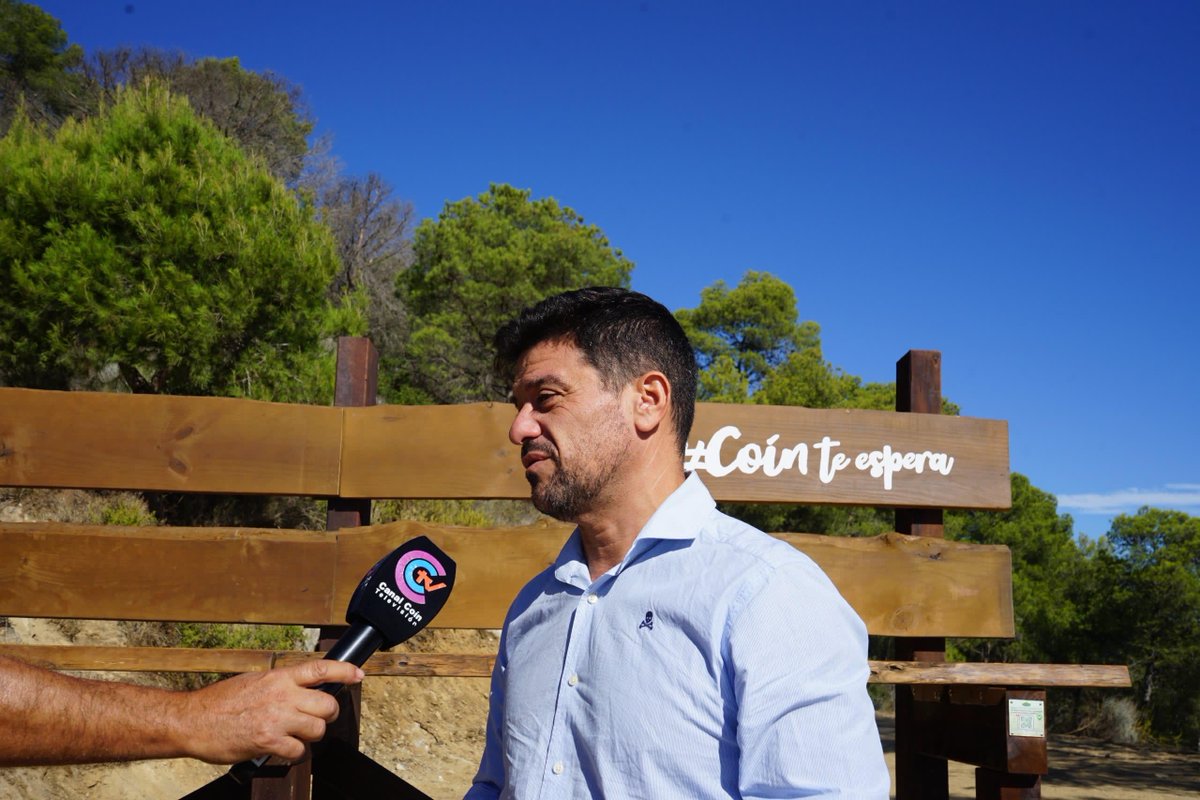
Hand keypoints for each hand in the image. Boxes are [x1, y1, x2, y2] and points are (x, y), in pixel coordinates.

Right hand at [178, 660, 364, 763]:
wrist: (192, 720)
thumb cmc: (219, 702)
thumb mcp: (254, 681)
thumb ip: (279, 684)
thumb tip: (298, 689)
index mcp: (278, 678)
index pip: (321, 669)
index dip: (345, 671)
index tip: (358, 675)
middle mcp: (282, 696)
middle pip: (327, 704)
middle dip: (328, 714)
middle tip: (319, 719)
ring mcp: (276, 719)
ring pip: (317, 729)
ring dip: (311, 735)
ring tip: (296, 736)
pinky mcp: (268, 741)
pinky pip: (299, 751)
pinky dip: (296, 754)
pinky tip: (285, 751)